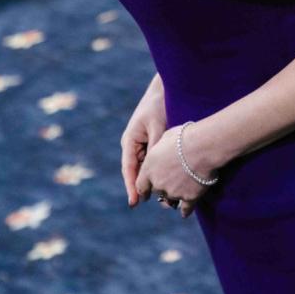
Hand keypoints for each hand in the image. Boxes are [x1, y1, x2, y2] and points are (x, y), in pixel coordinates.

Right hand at [120, 78, 165, 209]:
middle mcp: (132, 145)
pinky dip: (157, 170)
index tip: (134, 202)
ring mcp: (141, 144)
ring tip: (160, 197)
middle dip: (141, 187)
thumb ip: (155, 148)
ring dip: (150, 180)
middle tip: (148, 203)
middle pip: (136, 171)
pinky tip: (165, 180)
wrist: (163, 90)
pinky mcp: (150, 143)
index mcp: (129, 141)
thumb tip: (155, 169)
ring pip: (145, 168)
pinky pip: (152, 161)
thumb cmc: (158, 106)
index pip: (129, 169)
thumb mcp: (157, 128)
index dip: (131, 187)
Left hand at [134, 122, 217, 218]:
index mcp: (149, 168)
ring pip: (170, 199)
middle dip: (161, 187)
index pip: (140, 185)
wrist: (202, 147)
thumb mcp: (165, 138)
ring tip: (180, 191)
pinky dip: (185, 210)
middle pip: (156, 191)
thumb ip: (159, 149)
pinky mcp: (189, 198)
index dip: (143, 189)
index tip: (144, 193)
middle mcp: (158, 183)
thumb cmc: (184, 138)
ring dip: (174, 195)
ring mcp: (173, 192)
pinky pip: (185, 209)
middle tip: (169, 181)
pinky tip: (185, 212)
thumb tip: (163, 150)